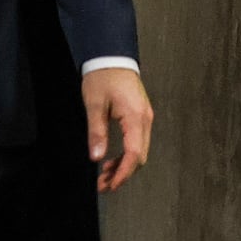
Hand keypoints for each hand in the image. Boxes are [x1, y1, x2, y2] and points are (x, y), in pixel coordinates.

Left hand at [82, 66, 151, 191]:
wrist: (111, 55)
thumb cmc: (103, 75)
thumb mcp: (94, 104)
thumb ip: (97, 131)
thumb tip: (97, 156)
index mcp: (136, 117)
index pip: (134, 154)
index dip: (123, 173)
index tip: (111, 184)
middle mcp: (145, 120)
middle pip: (139, 156)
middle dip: (122, 173)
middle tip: (104, 184)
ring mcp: (145, 118)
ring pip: (139, 151)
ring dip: (124, 165)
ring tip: (105, 175)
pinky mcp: (140, 116)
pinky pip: (137, 141)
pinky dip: (126, 154)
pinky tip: (112, 158)